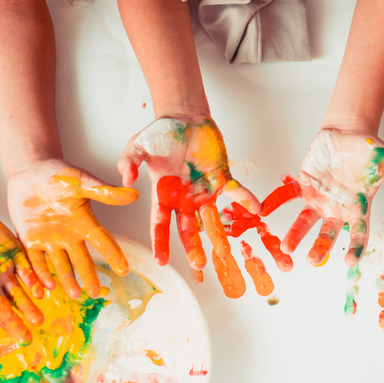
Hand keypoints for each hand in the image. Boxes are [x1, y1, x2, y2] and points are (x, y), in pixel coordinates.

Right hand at [0, 208, 44, 346]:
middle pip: (3, 309)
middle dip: (14, 324)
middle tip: (25, 340)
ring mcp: (2, 269)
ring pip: (19, 293)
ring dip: (29, 306)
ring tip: (39, 320)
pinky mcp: (13, 253)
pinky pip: (26, 268)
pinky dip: (35, 279)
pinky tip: (44, 290)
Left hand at [7, 161, 136, 300]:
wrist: (29, 171)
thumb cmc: (57, 173)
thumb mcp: (82, 181)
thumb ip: (104, 191)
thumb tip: (134, 194)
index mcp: (83, 221)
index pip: (102, 241)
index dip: (113, 255)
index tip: (124, 270)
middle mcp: (68, 234)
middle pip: (82, 259)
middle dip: (89, 276)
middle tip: (97, 293)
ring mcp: (49, 239)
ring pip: (60, 264)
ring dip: (67, 280)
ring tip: (75, 295)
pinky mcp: (29, 239)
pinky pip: (35, 260)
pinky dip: (41, 273)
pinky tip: (47, 286)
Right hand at [118, 117, 260, 280]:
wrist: (184, 117)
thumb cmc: (160, 134)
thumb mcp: (138, 146)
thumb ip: (129, 162)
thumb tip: (127, 180)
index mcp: (163, 194)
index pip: (160, 224)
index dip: (160, 242)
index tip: (161, 261)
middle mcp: (184, 198)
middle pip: (188, 229)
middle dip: (192, 247)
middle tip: (198, 265)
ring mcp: (204, 191)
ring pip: (212, 218)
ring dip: (219, 235)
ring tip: (225, 253)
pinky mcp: (222, 178)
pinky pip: (236, 192)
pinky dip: (247, 199)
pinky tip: (257, 209)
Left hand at [283, 128, 383, 266]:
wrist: (349, 134)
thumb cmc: (371, 151)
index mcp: (358, 207)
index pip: (358, 233)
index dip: (354, 248)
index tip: (349, 261)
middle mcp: (337, 209)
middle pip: (328, 235)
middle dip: (320, 248)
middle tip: (312, 259)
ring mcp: (319, 200)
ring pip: (306, 223)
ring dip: (296, 235)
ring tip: (286, 248)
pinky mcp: (303, 186)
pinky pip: (287, 197)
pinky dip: (276, 202)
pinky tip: (264, 209)